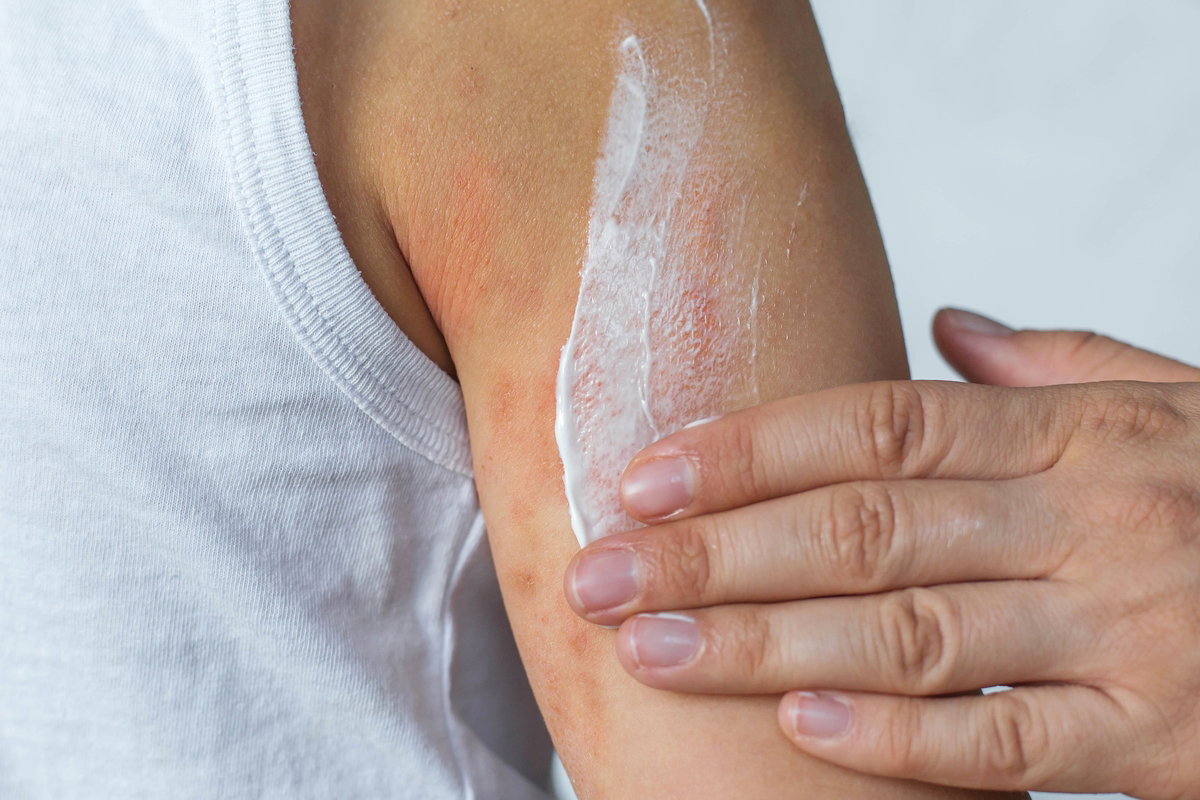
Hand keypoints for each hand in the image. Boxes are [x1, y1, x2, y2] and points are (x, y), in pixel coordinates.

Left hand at [563, 308, 1199, 797]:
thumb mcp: (1175, 402)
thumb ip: (1057, 364)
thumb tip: (945, 323)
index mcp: (1075, 432)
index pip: (876, 422)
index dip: (749, 447)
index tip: (644, 477)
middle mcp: (1091, 519)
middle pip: (863, 527)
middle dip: (716, 552)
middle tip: (603, 575)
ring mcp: (1128, 631)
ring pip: (913, 632)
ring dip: (767, 643)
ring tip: (656, 648)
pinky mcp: (1162, 740)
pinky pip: (1009, 742)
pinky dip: (901, 737)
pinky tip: (802, 726)